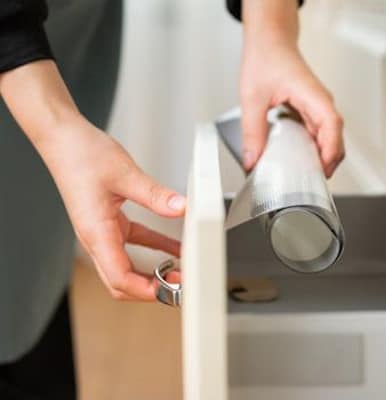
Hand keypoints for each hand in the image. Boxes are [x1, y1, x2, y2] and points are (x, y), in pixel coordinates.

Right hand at [0, 61, 183, 300]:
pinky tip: (175, 248)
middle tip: (179, 288)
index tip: (169, 291)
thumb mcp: (125, 174)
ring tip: (181, 273)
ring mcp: (103, 232)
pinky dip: (155, 248)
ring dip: (153, 273)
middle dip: (150, 290)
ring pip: (127, 267)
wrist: (64, 139)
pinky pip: (135, 243)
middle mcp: (97, 238)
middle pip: (121, 282)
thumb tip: (181, 208)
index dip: (145, 290)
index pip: (119, 277)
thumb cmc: (81, 155)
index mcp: (96, 232)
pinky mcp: (110, 222)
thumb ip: (155, 194)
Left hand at [240, 0, 343, 177]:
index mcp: (313, 95)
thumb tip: (252, 160)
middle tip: (311, 182)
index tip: (323, 168)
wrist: (270, 42)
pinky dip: (314, 149)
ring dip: (322, 157)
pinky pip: (319, 134)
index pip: (332, 125)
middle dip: (329, 161)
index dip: (331, 149)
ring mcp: (318, 107)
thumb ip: (252, 131)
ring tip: (306, 176)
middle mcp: (321, 102)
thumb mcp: (252, 97)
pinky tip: (300, 160)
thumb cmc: (267, 58)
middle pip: (336, 137)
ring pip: (330, 138)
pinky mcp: (312, 111)